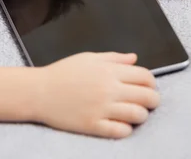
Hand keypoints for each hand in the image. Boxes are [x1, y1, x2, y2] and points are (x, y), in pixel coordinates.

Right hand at [33, 52, 159, 138]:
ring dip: (141, 115)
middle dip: (152, 100)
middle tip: (146, 101)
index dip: (151, 82)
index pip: (145, 76)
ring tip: (133, 113)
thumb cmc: (61, 73)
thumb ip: (113, 58)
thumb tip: (134, 59)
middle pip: (147, 96)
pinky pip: (121, 131)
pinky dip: (126, 129)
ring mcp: (101, 108)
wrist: (38, 92)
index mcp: (108, 71)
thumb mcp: (87, 58)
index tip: (147, 86)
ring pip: (138, 115)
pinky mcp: (93, 125)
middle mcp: (108, 89)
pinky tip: (120, 124)